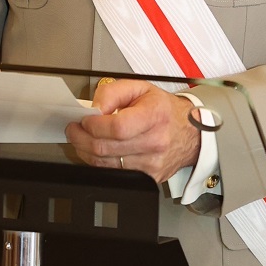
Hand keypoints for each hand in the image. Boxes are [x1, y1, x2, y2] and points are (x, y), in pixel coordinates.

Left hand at [65, 77, 199, 183]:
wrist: (191, 134)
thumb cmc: (165, 111)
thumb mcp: (141, 88)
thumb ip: (113, 92)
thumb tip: (93, 108)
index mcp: (155, 116)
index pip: (117, 127)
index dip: (94, 125)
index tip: (84, 120)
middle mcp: (155, 142)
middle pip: (106, 148)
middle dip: (81, 138)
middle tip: (75, 129)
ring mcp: (152, 164)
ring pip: (105, 164)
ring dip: (86, 151)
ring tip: (83, 138)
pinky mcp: (148, 178)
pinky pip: (114, 173)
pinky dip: (100, 162)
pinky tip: (98, 151)